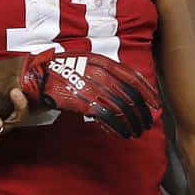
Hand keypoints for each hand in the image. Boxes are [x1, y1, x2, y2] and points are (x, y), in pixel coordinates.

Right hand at [19, 49, 158, 137]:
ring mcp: (91, 87)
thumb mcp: (87, 62)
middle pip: (130, 94)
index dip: (148, 92)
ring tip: (136, 131)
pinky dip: (117, 126)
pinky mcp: (82, 101)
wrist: (38, 75)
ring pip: (121, 107)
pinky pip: (106, 116)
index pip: (133, 77)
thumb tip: (128, 87)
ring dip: (132, 122)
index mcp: (103, 61)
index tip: (156, 104)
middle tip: (148, 122)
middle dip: (142, 111)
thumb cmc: (64, 70)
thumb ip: (107, 72)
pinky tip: (121, 133)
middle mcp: (100, 73)